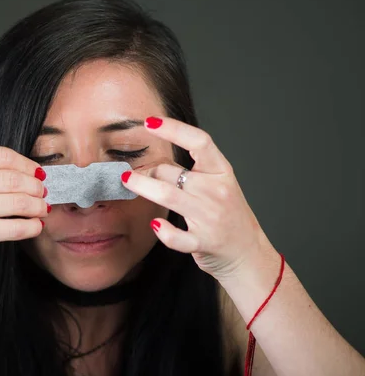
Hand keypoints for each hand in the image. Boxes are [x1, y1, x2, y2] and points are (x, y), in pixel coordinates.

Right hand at [0, 143, 48, 272]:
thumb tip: (26, 170)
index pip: (4, 157)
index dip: (28, 165)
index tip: (38, 173)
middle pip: (14, 179)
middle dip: (36, 187)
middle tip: (43, 192)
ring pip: (18, 202)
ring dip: (37, 207)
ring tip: (42, 208)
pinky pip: (13, 228)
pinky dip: (30, 227)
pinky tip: (35, 226)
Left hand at [121, 116, 275, 280]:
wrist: (248, 253)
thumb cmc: (227, 215)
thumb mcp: (217, 186)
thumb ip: (191, 174)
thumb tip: (152, 165)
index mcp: (222, 172)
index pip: (199, 141)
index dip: (173, 129)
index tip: (149, 122)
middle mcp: (217, 191)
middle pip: (173, 172)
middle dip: (148, 172)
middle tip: (131, 174)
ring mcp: (211, 218)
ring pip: (168, 195)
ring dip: (143, 186)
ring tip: (126, 180)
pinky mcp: (203, 242)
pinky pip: (176, 236)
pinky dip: (163, 231)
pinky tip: (155, 224)